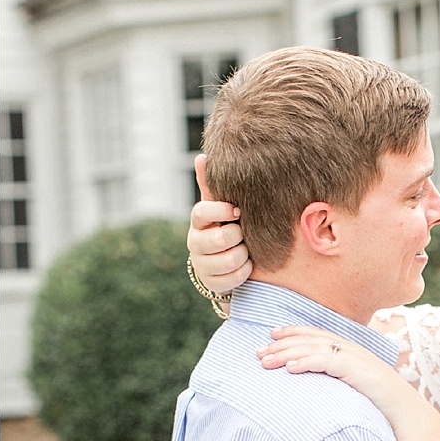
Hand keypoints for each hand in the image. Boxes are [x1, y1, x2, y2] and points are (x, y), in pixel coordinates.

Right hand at [188, 155, 251, 293]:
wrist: (225, 259)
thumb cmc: (227, 224)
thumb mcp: (222, 205)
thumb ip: (212, 184)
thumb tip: (201, 157)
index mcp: (198, 221)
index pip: (201, 211)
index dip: (221, 211)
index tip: (238, 211)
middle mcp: (195, 242)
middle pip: (220, 238)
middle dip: (238, 236)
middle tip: (242, 234)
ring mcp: (202, 264)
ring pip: (230, 259)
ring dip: (244, 255)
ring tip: (244, 249)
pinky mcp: (211, 283)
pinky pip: (234, 277)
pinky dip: (244, 271)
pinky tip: (244, 265)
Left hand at [258, 325, 414, 415]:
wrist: (404, 412)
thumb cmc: (377, 404)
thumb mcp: (351, 386)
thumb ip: (334, 378)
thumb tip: (311, 381)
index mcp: (349, 350)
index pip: (315, 335)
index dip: (293, 332)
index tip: (271, 335)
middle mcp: (350, 348)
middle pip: (309, 340)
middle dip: (281, 344)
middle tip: (258, 352)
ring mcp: (354, 357)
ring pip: (313, 348)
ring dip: (287, 353)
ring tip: (266, 361)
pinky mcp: (356, 369)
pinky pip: (327, 362)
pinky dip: (306, 362)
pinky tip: (289, 368)